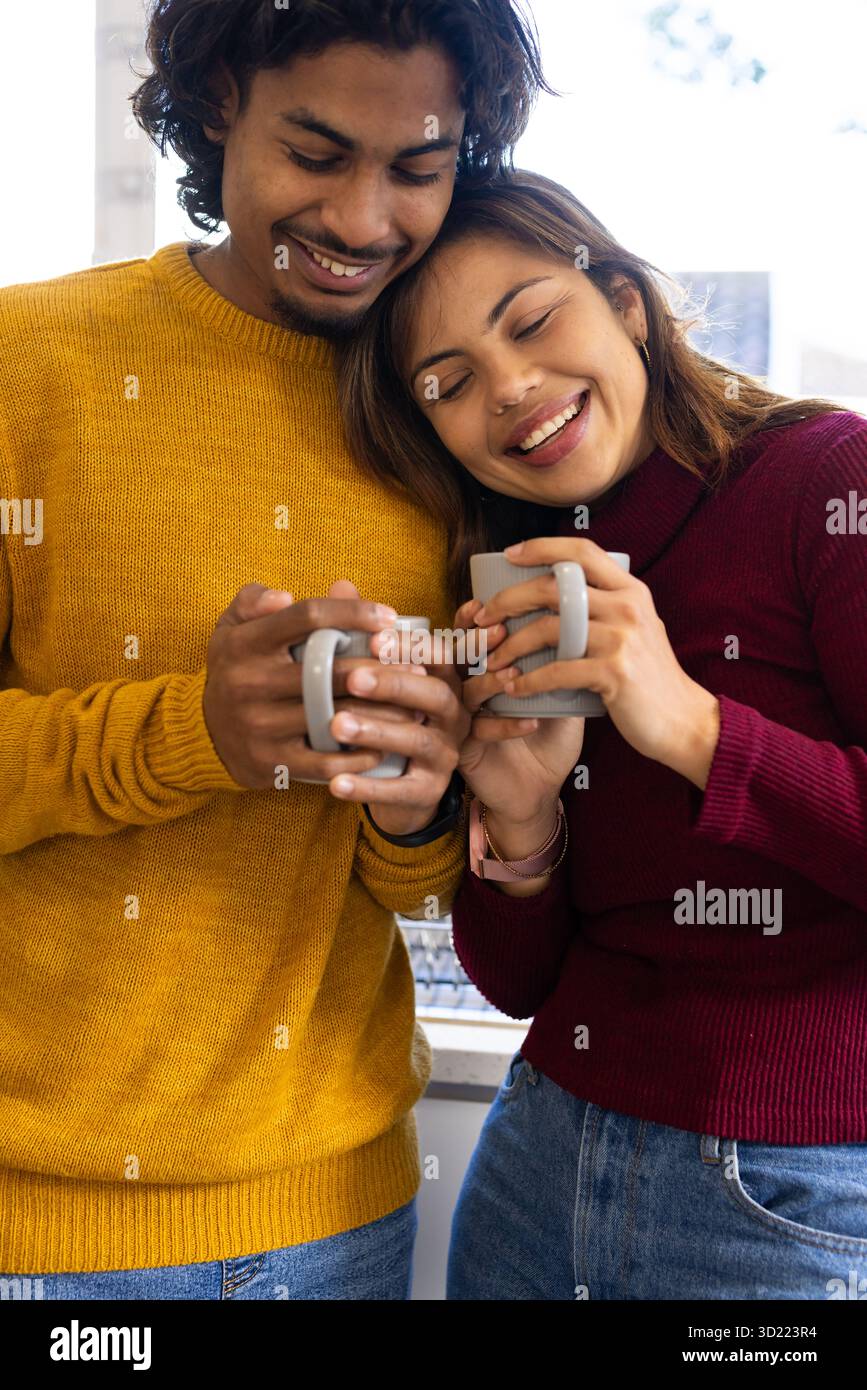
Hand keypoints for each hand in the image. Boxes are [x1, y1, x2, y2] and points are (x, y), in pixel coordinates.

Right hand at [203, 580, 420, 788]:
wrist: (203, 733)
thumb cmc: (234, 669)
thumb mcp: (232, 627)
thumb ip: (256, 600)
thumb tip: (286, 596)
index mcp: (246, 643)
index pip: (307, 617)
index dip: (352, 613)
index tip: (389, 617)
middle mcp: (251, 683)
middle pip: (329, 670)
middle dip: (379, 668)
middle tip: (412, 666)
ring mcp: (261, 725)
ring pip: (334, 716)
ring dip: (381, 713)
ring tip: (413, 707)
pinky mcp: (272, 762)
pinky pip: (325, 760)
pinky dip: (358, 755)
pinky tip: (383, 745)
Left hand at [329, 616, 470, 836]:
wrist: (402, 788)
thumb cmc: (386, 717)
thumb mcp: (378, 677)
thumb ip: (363, 634)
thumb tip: (340, 585)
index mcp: (441, 680)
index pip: (437, 656)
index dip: (411, 646)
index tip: (375, 636)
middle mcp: (452, 715)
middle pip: (434, 696)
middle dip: (393, 684)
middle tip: (351, 677)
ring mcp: (444, 755)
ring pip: (417, 740)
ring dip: (376, 731)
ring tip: (335, 725)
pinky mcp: (428, 792)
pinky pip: (400, 791)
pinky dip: (367, 788)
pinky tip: (333, 782)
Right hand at [453, 596, 584, 822]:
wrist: (542, 788)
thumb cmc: (549, 736)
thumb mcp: (559, 693)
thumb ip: (562, 661)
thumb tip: (577, 620)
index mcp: (482, 671)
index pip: (468, 637)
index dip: (470, 620)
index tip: (483, 603)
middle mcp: (465, 692)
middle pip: (456, 659)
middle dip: (474, 642)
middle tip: (497, 631)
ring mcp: (461, 722)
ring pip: (464, 693)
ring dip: (488, 682)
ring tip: (512, 674)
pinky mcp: (464, 752)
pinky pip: (479, 732)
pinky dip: (505, 725)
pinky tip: (531, 722)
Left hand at [474, 538, 720, 788]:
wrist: (683, 720)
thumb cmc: (649, 678)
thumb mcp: (636, 629)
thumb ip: (605, 608)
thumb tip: (555, 592)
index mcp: (631, 589)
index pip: (582, 551)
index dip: (541, 547)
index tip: (509, 554)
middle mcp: (628, 606)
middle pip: (554, 587)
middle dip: (509, 600)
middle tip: (483, 618)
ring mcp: (623, 637)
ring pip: (549, 628)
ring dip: (511, 645)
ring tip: (492, 661)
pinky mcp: (615, 672)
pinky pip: (557, 671)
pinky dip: (529, 681)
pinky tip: (513, 688)